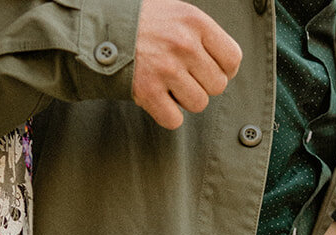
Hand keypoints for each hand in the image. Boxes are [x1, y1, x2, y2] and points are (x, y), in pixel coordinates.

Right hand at [132, 0, 242, 129]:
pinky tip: (158, 98)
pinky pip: (174, 120)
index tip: (210, 69)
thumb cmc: (145, 23)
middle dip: (203, 85)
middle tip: (184, 76)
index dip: (225, 69)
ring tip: (169, 84)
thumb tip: (227, 66)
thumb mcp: (178, 13)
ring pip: (198, 104)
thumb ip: (203, 35)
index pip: (233, 59)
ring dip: (185, 100)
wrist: (103, 28)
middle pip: (218, 86)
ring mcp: (166, 69)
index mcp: (195, 22)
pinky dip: (168, 115)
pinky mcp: (148, 91)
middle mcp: (183, 44)